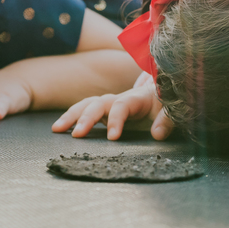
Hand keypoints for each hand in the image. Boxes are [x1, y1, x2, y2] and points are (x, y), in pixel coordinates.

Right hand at [51, 72, 173, 139]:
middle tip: (76, 134)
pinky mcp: (105, 111)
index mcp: (136, 98)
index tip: (112, 137)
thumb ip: (167, 120)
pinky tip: (59, 128)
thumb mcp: (171, 109)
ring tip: (57, 129)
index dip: (116, 120)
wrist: (163, 90)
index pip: (121, 105)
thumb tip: (158, 134)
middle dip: (86, 117)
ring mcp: (110, 104)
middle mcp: (119, 98)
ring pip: (87, 105)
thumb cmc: (166, 102)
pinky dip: (72, 117)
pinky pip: (85, 111)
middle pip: (98, 103)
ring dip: (72, 115)